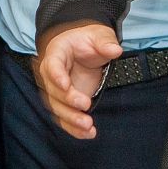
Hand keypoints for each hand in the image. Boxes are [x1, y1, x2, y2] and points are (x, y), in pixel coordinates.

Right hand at [34, 23, 123, 138]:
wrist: (85, 48)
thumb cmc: (88, 40)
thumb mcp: (98, 34)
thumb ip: (105, 42)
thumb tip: (115, 50)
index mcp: (56, 53)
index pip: (52, 65)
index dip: (56, 76)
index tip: (66, 85)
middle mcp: (52, 74)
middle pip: (53, 90)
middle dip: (68, 100)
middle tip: (85, 104)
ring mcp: (58, 91)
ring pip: (58, 108)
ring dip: (71, 119)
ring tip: (88, 126)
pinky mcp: (66, 103)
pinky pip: (65, 118)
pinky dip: (74, 128)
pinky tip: (87, 134)